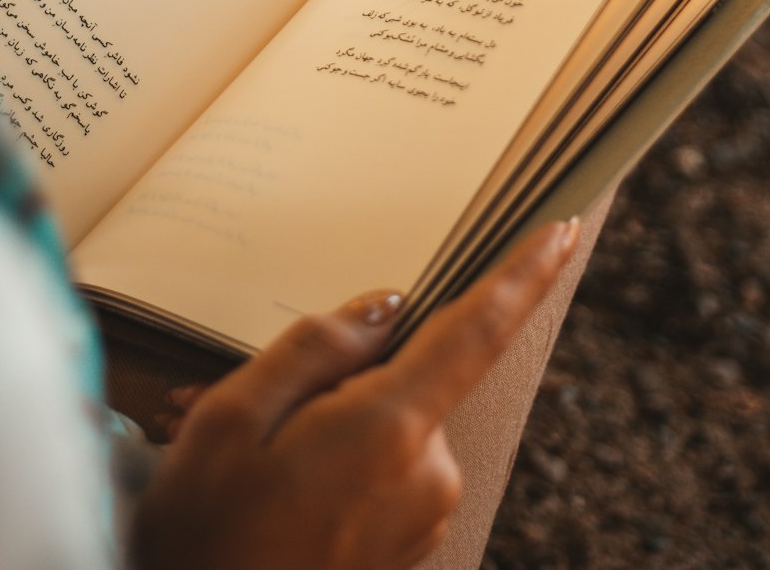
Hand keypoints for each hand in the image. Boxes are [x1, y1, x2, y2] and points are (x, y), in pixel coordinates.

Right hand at [132, 219, 579, 569]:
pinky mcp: (410, 545)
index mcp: (388, 431)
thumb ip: (317, 346)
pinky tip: (286, 496)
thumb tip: (388, 307)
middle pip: (409, 376)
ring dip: (338, 424)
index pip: (475, 332)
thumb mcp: (230, 418)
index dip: (523, 276)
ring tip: (263, 471)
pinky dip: (343, 462)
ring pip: (392, 423)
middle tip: (264, 419)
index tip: (563, 230)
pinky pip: (387, 468)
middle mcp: (427, 476)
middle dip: (347, 375)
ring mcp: (423, 518)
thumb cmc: (205, 538)